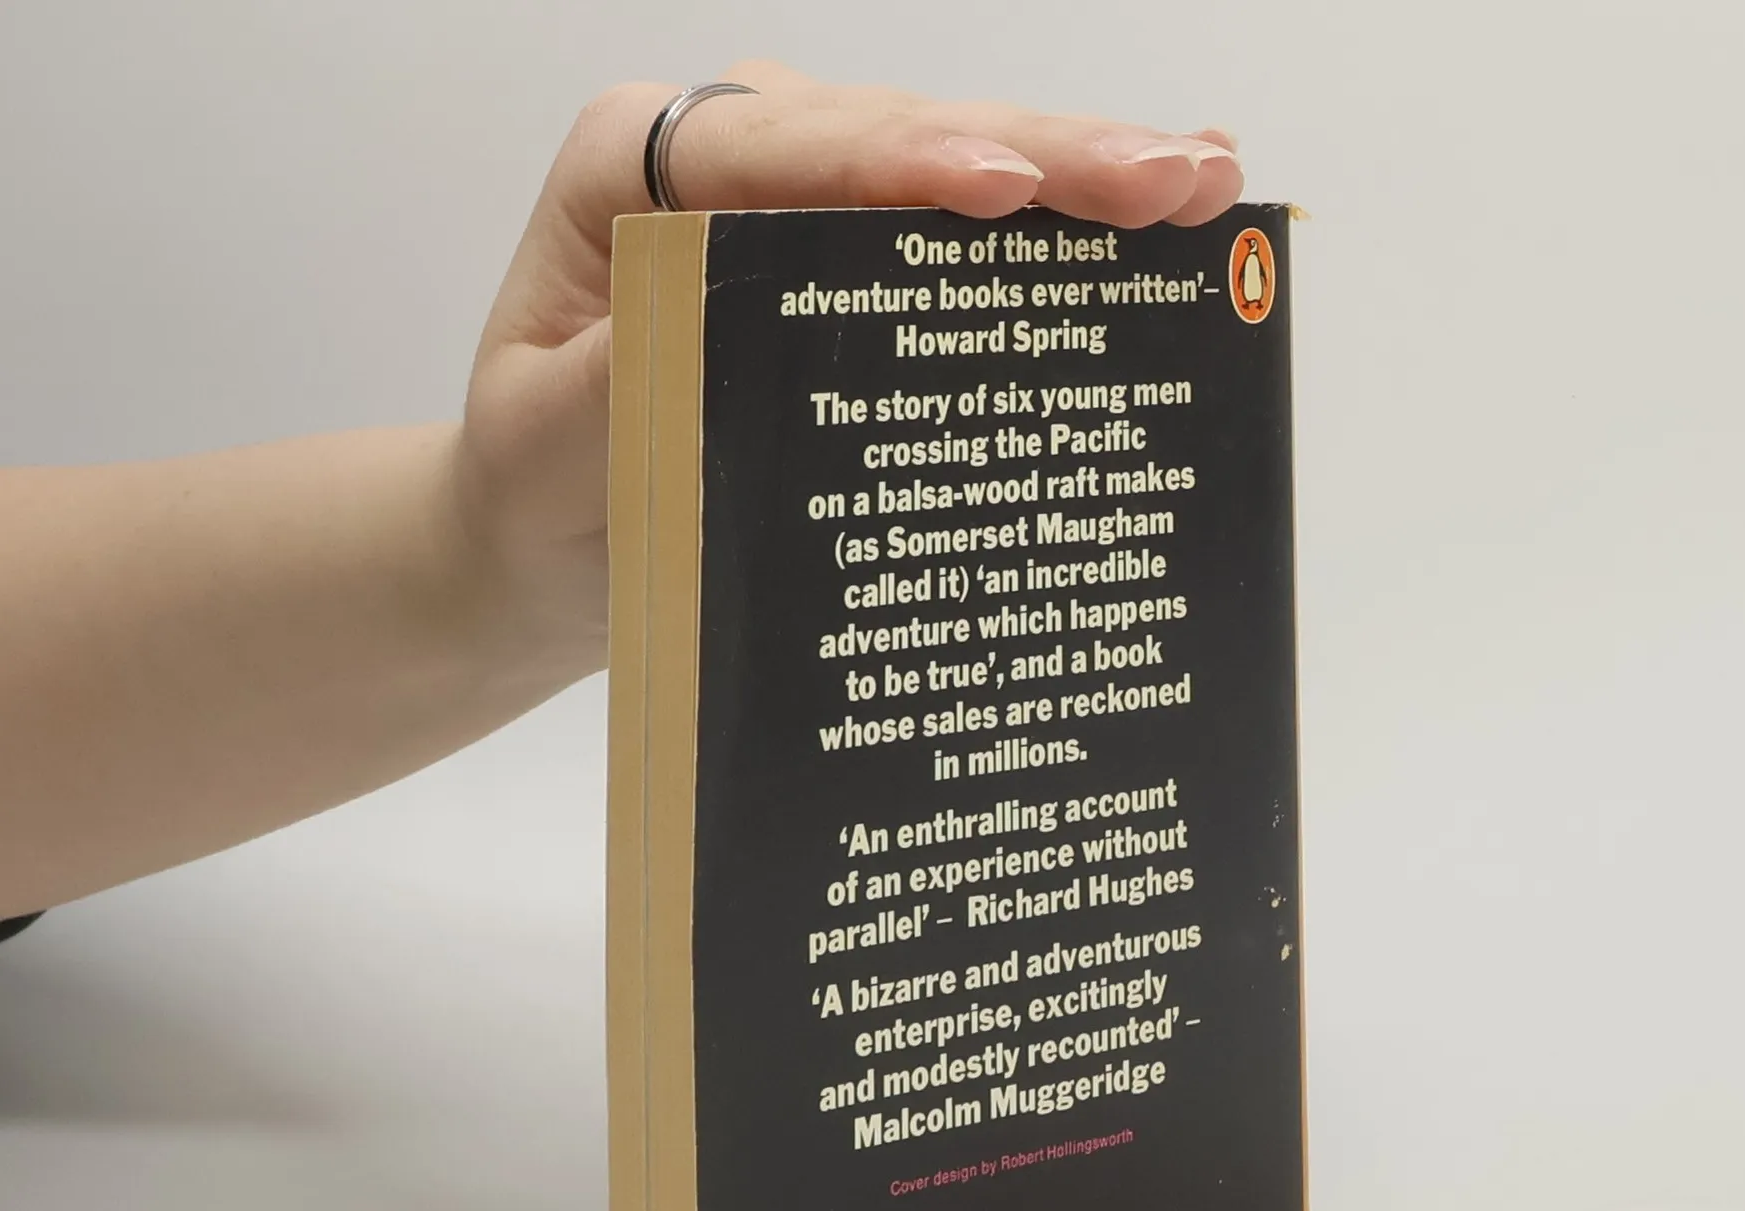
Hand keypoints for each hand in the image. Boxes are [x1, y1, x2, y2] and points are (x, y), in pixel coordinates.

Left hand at [455, 63, 1243, 677]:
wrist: (545, 541)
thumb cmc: (541, 489)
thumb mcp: (551, 448)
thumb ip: (630, 383)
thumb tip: (739, 343)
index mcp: (636, 171)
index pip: (781, 151)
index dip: (904, 163)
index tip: (1007, 189)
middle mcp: (729, 159)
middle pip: (895, 136)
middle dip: (1040, 158)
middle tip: (1169, 185)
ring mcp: (804, 199)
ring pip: (952, 165)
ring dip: (1079, 179)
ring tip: (1204, 186)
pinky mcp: (854, 260)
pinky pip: (959, 231)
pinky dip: (1058, 231)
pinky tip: (1162, 212)